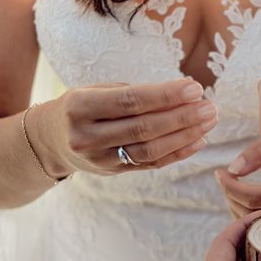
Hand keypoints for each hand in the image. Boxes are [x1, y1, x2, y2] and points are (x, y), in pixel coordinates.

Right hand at [29, 78, 217, 176]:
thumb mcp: (97, 90)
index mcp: (80, 106)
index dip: (165, 95)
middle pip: (143, 128)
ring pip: (150, 150)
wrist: (50, 139)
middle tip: (210, 107)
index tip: (195, 88)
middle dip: (182, 117)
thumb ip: (136, 93)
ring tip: (209, 121)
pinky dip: (178, 153)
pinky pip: (151, 164)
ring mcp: (100, 159)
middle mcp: (87, 136)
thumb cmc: (83, 106)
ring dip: (185, 135)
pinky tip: (198, 140)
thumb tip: (184, 93)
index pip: (130, 101)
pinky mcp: (113, 172)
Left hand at [215, 140, 260, 218]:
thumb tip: (232, 170)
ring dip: (241, 208)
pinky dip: (257, 215)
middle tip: (225, 181)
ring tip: (235, 189)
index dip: (230, 186)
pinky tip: (251, 199)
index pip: (254, 197)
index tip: (219, 173)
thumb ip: (258, 153)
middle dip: (232, 197)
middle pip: (254, 214)